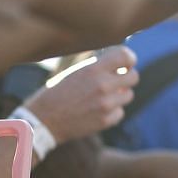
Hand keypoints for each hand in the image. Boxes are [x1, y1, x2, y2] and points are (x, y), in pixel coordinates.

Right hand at [24, 46, 138, 142]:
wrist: (43, 121)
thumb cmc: (57, 93)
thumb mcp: (75, 72)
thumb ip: (98, 66)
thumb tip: (119, 61)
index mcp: (93, 69)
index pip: (126, 56)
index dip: (129, 59)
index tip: (126, 63)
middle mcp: (103, 85)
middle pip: (134, 77)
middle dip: (127, 77)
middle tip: (117, 79)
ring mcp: (106, 105)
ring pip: (129, 95)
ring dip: (120, 94)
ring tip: (103, 96)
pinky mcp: (106, 121)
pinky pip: (120, 112)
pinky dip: (113, 111)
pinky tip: (98, 110)